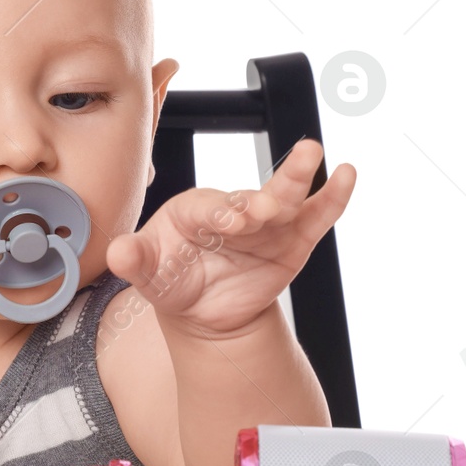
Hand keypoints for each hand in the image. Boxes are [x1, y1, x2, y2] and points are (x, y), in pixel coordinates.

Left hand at [106, 138, 355, 337]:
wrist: (204, 312)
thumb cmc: (173, 281)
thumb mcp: (149, 276)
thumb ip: (134, 261)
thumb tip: (119, 253)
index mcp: (193, 210)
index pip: (207, 208)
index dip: (218, 214)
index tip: (229, 223)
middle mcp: (234, 209)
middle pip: (249, 196)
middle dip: (259, 198)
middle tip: (264, 207)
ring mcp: (268, 222)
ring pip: (284, 197)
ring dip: (296, 176)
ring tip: (310, 153)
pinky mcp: (295, 238)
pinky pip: (317, 215)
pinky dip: (333, 197)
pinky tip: (346, 175)